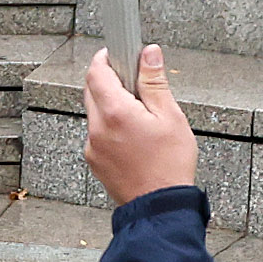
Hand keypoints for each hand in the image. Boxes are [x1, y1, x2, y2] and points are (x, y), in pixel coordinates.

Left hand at [82, 44, 198, 203]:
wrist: (159, 207)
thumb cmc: (169, 167)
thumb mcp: (170, 117)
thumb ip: (155, 82)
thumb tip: (149, 55)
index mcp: (115, 113)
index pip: (97, 72)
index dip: (105, 58)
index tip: (117, 54)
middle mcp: (97, 129)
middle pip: (92, 91)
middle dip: (110, 81)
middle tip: (135, 84)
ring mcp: (93, 147)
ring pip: (94, 113)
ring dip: (111, 105)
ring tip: (140, 116)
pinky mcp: (94, 160)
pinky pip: (97, 134)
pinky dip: (110, 127)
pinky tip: (133, 136)